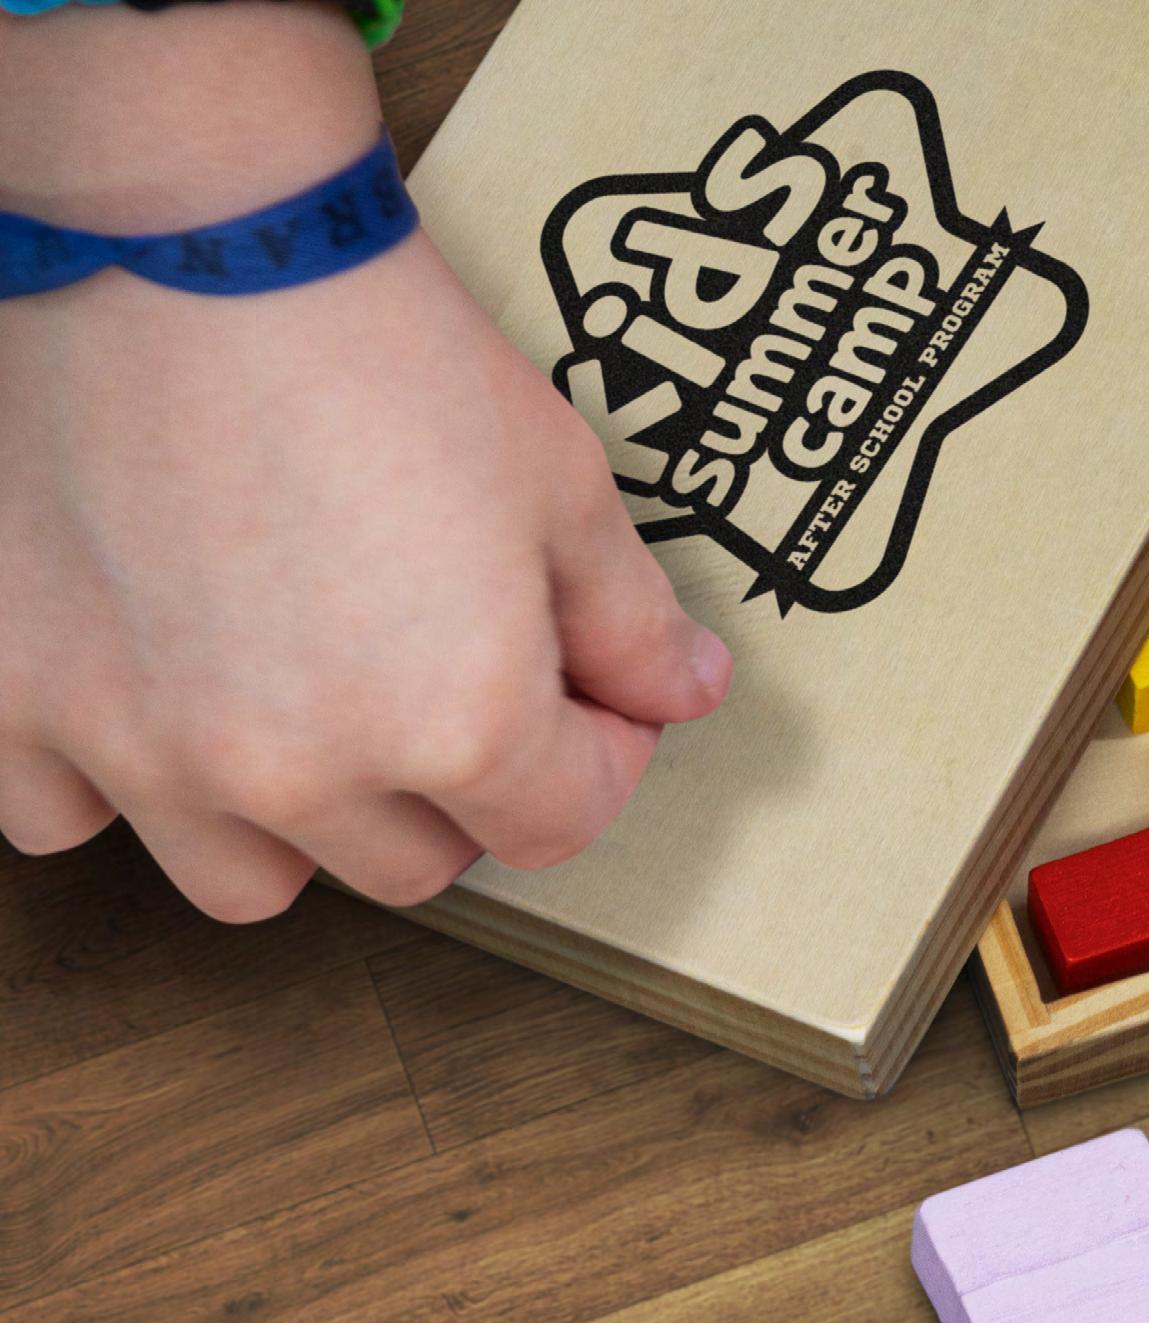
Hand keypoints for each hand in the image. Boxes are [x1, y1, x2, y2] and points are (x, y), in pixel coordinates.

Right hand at [0, 4, 727, 918]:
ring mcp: (142, 746)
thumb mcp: (560, 479)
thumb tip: (682, 692)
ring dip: (292, 824)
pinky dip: (107, 782)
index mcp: (454, 728)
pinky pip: (61, 817)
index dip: (595, 761)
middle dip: (454, 793)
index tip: (586, 704)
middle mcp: (296, 769)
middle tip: (446, 683)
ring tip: (303, 714)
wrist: (175, 220)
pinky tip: (150, 699)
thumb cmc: (369, 336)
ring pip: (248, 878)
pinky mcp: (15, 695)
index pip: (559, 828)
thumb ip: (633, 621)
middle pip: (411, 865)